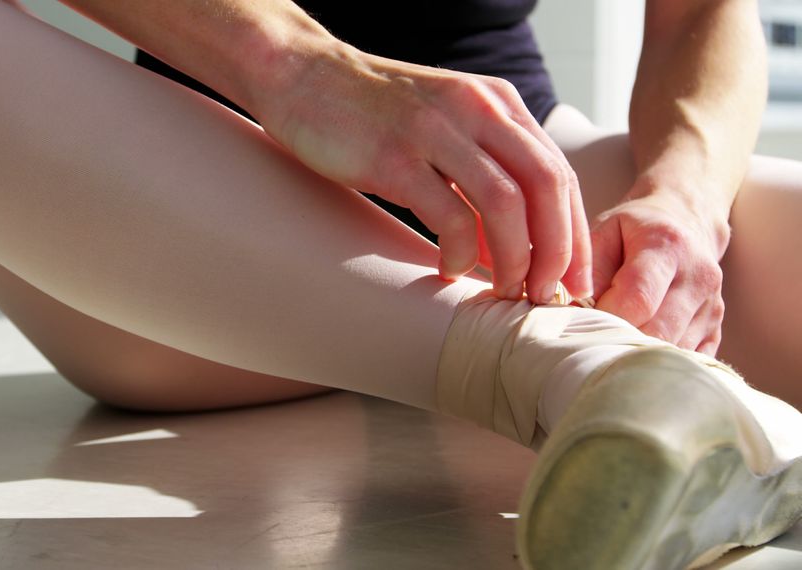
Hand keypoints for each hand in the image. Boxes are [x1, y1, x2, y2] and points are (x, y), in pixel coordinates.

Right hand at [253, 45, 591, 302]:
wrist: (304, 76)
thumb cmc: (371, 112)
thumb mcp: (443, 122)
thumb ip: (480, 170)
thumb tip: (503, 246)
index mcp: (496, 101)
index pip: (558, 171)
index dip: (573, 232)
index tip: (570, 279)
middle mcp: (476, 109)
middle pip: (545, 186)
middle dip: (556, 250)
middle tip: (548, 295)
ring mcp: (435, 131)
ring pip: (505, 203)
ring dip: (514, 258)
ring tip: (505, 290)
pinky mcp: (394, 156)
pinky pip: (448, 214)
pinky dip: (458, 251)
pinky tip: (449, 268)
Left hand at [590, 191, 729, 354]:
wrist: (687, 221)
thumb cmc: (635, 230)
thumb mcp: (604, 231)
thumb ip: (590, 270)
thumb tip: (577, 313)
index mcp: (667, 246)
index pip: (638, 299)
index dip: (605, 317)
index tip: (582, 318)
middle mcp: (699, 277)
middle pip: (657, 332)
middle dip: (620, 339)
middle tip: (594, 334)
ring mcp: (712, 306)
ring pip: (672, 351)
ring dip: (638, 353)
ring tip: (615, 337)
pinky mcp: (716, 328)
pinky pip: (688, 360)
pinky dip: (659, 362)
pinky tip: (640, 347)